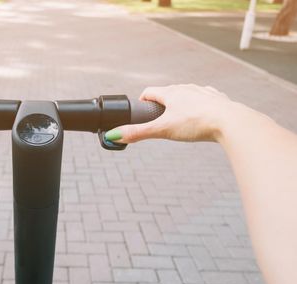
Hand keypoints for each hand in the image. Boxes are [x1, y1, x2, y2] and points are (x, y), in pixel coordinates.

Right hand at [105, 84, 254, 143]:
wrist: (231, 122)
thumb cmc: (196, 123)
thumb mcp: (163, 130)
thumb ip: (138, 133)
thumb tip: (113, 136)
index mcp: (171, 92)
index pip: (150, 92)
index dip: (143, 101)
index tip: (141, 110)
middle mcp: (187, 88)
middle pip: (169, 93)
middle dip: (162, 104)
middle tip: (159, 120)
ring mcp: (204, 92)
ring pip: (188, 95)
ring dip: (181, 104)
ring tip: (180, 119)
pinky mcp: (218, 100)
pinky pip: (206, 99)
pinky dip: (201, 106)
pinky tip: (203, 116)